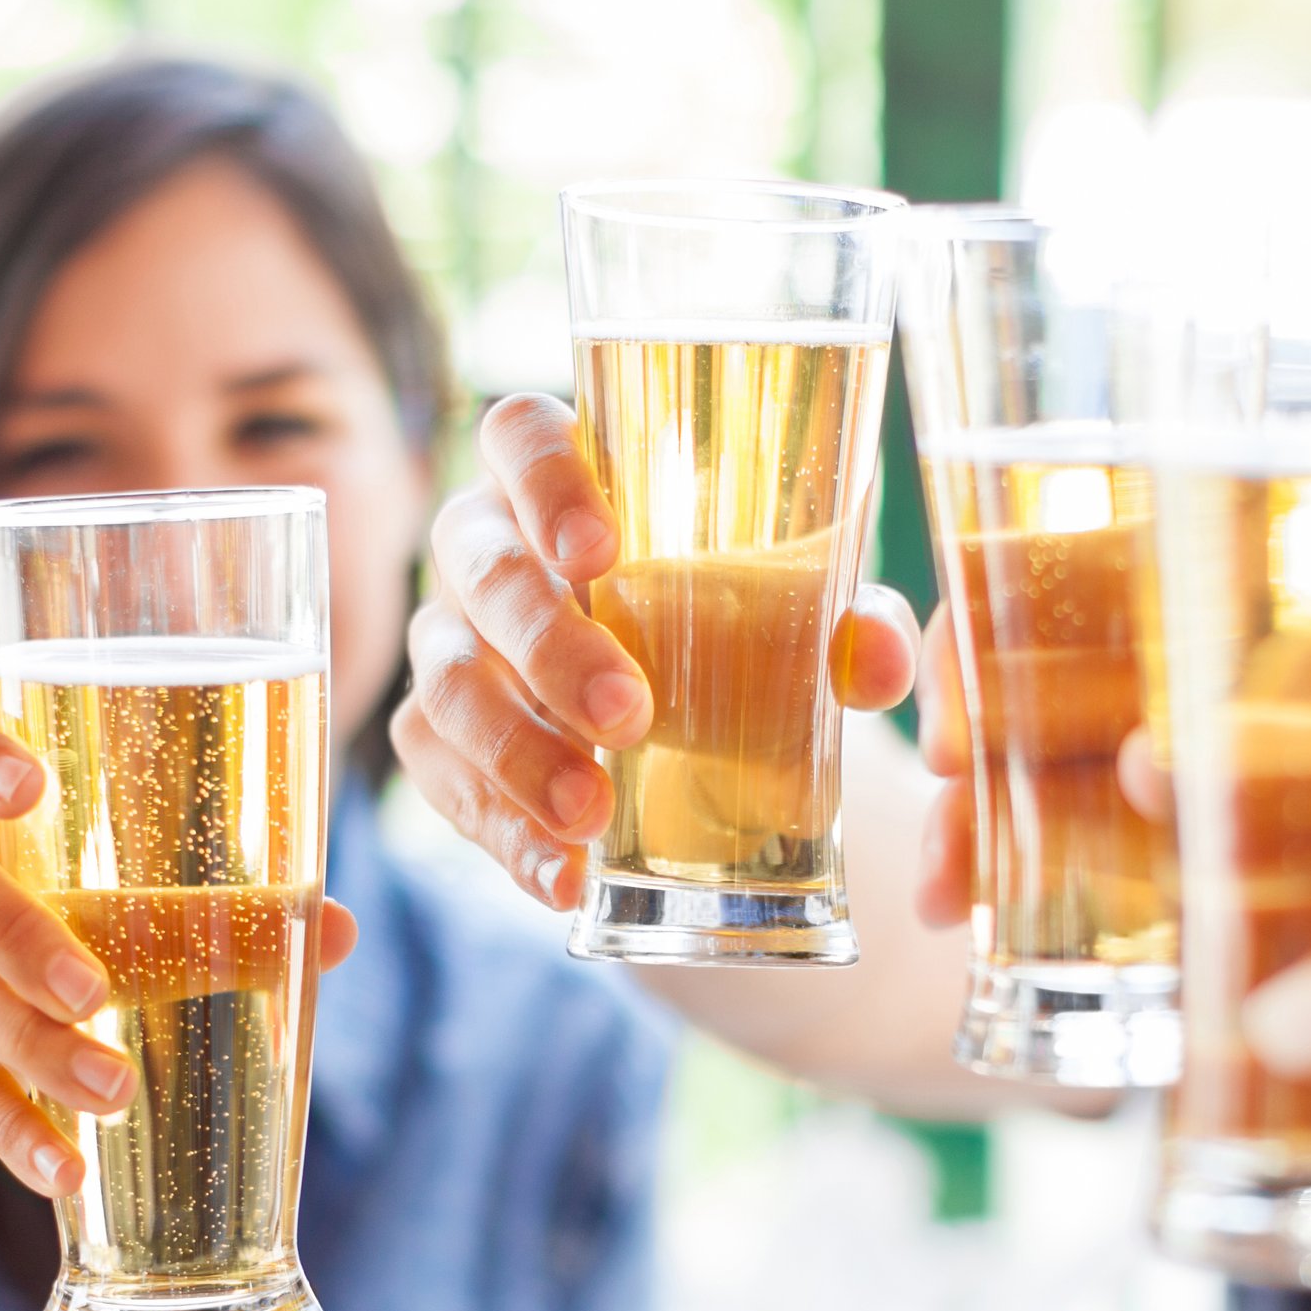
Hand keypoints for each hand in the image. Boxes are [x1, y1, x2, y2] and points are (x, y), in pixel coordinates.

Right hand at [0, 701, 357, 1196]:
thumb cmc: (36, 937)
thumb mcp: (105, 910)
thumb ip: (209, 911)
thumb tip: (336, 928)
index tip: (30, 784)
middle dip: (13, 930)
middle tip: (93, 987)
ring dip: (32, 1044)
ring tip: (113, 1087)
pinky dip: (11, 1129)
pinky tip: (66, 1167)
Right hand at [395, 392, 923, 910]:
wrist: (689, 725)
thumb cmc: (728, 626)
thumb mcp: (794, 614)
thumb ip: (842, 623)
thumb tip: (877, 663)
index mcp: (562, 480)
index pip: (519, 436)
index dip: (546, 483)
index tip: (599, 553)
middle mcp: (486, 547)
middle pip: (482, 568)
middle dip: (548, 643)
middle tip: (629, 714)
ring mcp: (449, 641)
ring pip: (443, 680)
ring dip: (516, 751)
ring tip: (591, 812)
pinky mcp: (434, 733)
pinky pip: (439, 775)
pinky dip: (501, 831)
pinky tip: (560, 875)